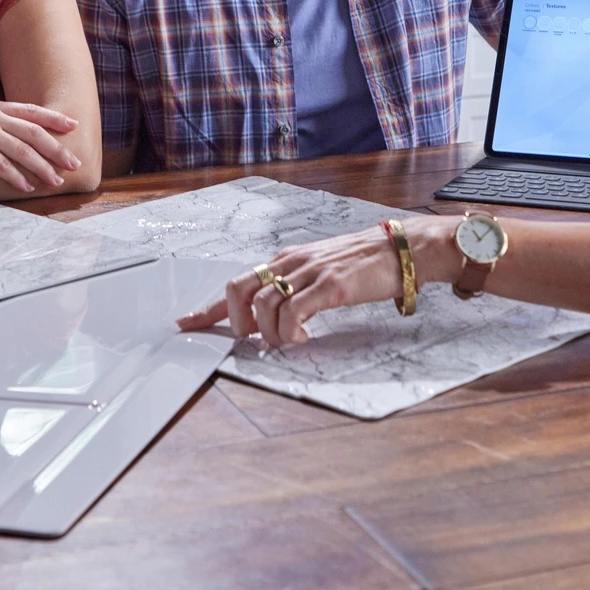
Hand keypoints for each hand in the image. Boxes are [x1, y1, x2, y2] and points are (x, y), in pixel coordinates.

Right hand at [0, 99, 82, 193]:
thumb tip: (4, 131)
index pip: (30, 111)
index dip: (53, 118)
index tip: (73, 124)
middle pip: (33, 133)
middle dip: (57, 148)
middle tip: (74, 163)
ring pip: (23, 151)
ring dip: (42, 167)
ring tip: (56, 180)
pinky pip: (1, 166)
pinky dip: (17, 177)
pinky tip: (27, 186)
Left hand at [177, 216, 455, 346]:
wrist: (404, 248)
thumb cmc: (366, 263)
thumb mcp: (321, 270)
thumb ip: (297, 287)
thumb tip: (275, 316)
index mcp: (286, 259)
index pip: (237, 281)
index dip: (207, 306)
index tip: (185, 322)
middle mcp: (292, 261)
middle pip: (238, 288)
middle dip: (235, 321)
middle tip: (250, 339)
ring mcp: (310, 271)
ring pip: (264, 305)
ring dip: (268, 333)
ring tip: (288, 340)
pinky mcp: (331, 284)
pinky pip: (294, 310)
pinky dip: (290, 330)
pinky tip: (304, 336)